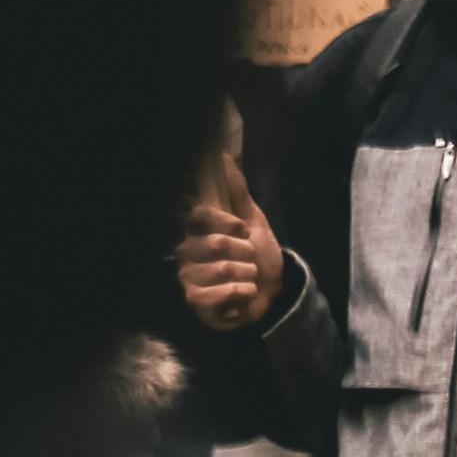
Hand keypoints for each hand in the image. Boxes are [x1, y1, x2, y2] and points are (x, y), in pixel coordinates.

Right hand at [175, 151, 285, 335]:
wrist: (270, 294)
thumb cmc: (258, 255)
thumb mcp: (253, 221)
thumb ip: (237, 192)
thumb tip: (223, 156)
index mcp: (196, 230)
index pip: (199, 216)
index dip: (226, 222)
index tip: (242, 230)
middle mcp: (186, 251)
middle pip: (216, 243)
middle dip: (245, 253)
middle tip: (249, 258)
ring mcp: (189, 277)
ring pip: (224, 269)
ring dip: (247, 274)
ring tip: (246, 278)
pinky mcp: (196, 300)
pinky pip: (224, 293)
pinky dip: (243, 293)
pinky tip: (242, 294)